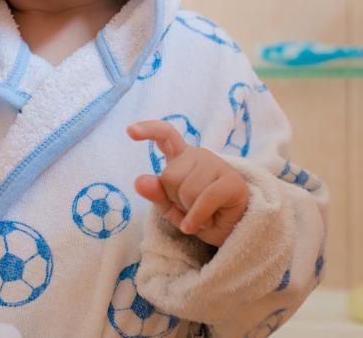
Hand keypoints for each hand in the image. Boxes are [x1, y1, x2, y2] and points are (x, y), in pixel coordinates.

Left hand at [127, 120, 248, 246]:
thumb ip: (156, 193)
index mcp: (182, 157)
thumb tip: (139, 180)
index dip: (148, 130)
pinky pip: (203, 200)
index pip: (165, 135)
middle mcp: (200, 155)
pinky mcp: (232, 182)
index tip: (129, 131)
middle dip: (176, 200)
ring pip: (186, 190)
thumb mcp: (172, 208)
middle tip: (192, 209)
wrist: (231, 232)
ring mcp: (218, 165)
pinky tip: (198, 225)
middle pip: (169, 177)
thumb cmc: (201, 216)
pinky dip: (197, 218)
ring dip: (190, 211)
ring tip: (202, 214)